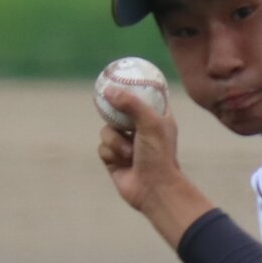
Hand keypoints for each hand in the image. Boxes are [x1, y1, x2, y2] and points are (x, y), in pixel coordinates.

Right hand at [97, 86, 214, 248]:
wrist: (153, 189)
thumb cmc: (159, 156)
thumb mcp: (150, 123)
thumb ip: (131, 104)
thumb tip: (110, 90)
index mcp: (157, 119)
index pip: (146, 96)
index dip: (135, 85)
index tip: (124, 72)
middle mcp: (142, 130)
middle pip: (120, 110)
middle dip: (111, 106)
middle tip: (102, 94)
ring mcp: (127, 144)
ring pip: (106, 129)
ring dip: (115, 141)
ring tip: (129, 152)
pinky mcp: (114, 158)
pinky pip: (102, 147)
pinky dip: (110, 153)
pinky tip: (122, 163)